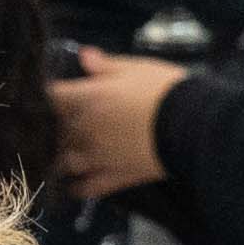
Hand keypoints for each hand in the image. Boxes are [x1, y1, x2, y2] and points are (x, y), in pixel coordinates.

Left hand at [49, 46, 182, 202]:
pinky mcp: (111, 178)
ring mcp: (95, 157)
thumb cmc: (164, 90)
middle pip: (55, 130)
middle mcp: (83, 130)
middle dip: (59, 126)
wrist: (191, 126)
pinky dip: (77, 187)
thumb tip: (82, 56)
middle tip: (69, 122)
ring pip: (64, 160)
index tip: (61, 93)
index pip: (52, 96)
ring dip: (64, 155)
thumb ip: (105, 65)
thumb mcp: (135, 68)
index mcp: (86, 98)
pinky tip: (75, 184)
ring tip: (71, 152)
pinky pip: (84, 188)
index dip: (54, 94)